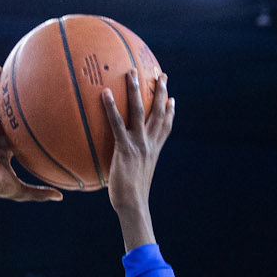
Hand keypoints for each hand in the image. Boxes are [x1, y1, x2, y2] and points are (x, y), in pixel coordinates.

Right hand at [0, 67, 63, 209]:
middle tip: (28, 88)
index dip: (26, 126)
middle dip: (15, 103)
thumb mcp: (23, 190)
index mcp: (6, 149)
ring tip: (10, 69)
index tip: (38, 118)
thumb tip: (61, 197)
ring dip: (3, 86)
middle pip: (9, 115)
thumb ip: (41, 192)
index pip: (18, 134)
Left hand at [100, 71, 174, 249]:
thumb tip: (118, 167)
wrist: (133, 205)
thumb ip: (129, 166)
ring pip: (140, 111)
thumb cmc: (130, 198)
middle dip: (161, 91)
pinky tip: (104, 93)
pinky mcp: (126, 148)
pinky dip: (111, 107)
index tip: (172, 99)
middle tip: (161, 74)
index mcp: (154, 150)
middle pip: (159, 112)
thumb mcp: (134, 178)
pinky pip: (117, 123)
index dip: (170, 112)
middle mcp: (150, 144)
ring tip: (132, 71)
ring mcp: (139, 144)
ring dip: (137, 89)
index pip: (166, 127)